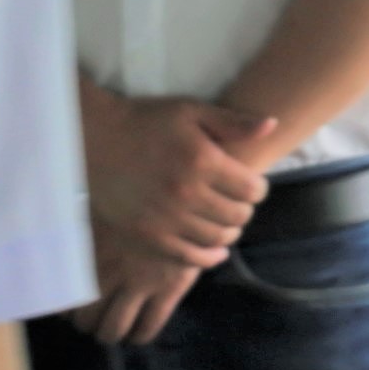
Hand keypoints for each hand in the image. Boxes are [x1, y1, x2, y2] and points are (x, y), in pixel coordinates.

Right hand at [73, 90, 271, 347]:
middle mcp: (187, 193)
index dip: (258, 188)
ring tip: (225, 222)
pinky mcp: (148, 238)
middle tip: (238, 203)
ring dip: (229, 232)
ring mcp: (167, 219)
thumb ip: (232, 122)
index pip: (251, 189)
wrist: (96, 139)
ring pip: (217, 238)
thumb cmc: (146, 121)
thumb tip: (272, 126)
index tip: (251, 186)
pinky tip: (214, 250)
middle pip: (238, 216)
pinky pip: (189, 258)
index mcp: (202, 161)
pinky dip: (208, 257)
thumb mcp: (191, 111)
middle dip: (244, 210)